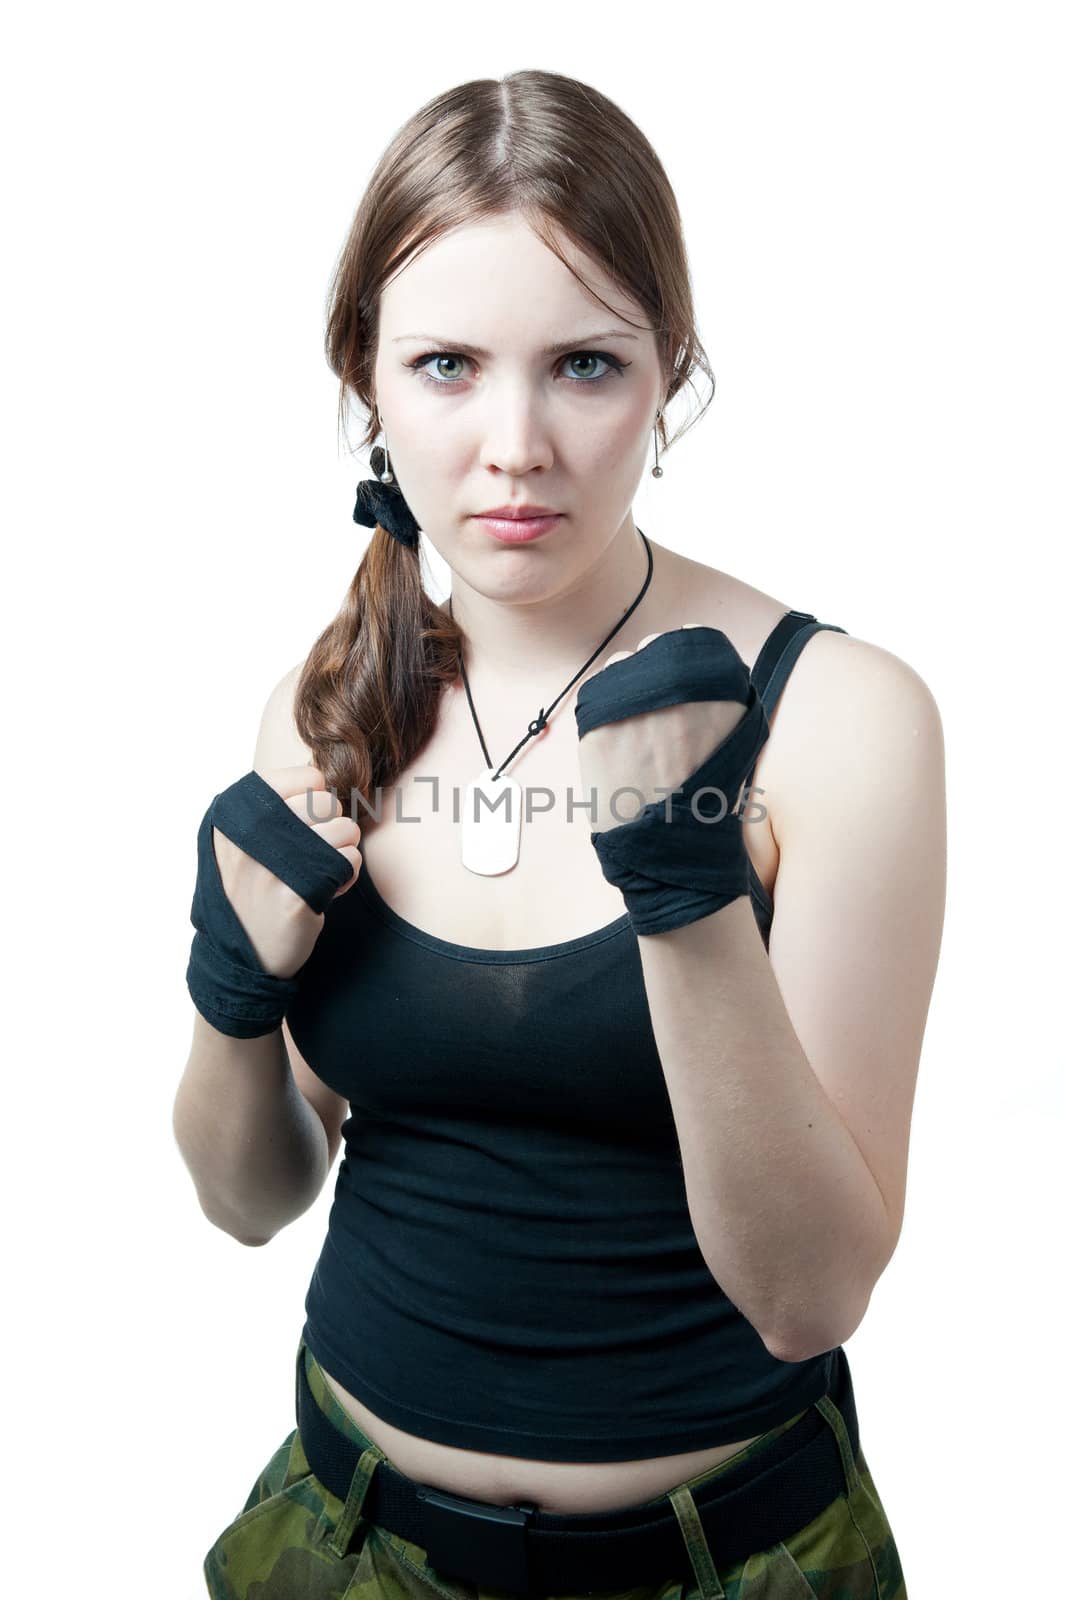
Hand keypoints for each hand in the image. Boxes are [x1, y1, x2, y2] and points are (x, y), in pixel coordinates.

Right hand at [212, 765, 360, 978]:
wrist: (241, 953)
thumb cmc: (251, 889)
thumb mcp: (241, 839)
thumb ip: (274, 805)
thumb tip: (325, 777)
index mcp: (237, 812)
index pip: (307, 777)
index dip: (317, 800)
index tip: (304, 825)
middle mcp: (250, 832)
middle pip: (329, 803)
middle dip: (333, 827)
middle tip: (315, 854)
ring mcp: (272, 862)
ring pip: (345, 830)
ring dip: (342, 853)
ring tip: (319, 873)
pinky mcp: (298, 893)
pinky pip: (349, 861)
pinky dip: (346, 877)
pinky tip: (325, 892)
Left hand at [575, 626, 750, 835]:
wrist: (668, 844)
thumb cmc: (704, 799)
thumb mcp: (735, 738)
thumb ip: (716, 693)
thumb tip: (690, 660)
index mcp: (718, 684)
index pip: (692, 636)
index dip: (682, 656)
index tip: (678, 676)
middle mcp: (676, 682)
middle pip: (655, 646)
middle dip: (653, 669)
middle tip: (653, 707)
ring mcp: (634, 697)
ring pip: (621, 665)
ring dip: (626, 684)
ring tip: (633, 727)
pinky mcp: (597, 716)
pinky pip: (595, 690)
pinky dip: (601, 706)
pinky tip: (614, 736)